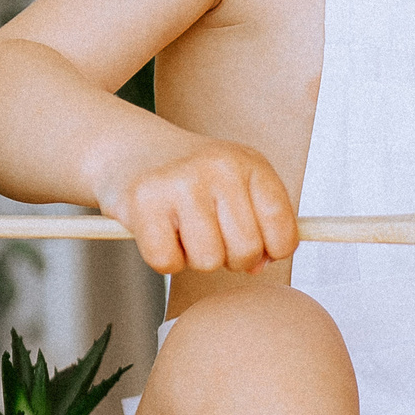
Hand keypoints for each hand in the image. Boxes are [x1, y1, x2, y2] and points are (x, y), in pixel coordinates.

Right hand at [97, 136, 297, 274]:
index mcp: (251, 163)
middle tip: (210, 236)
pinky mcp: (144, 201)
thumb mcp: (237, 185)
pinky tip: (160, 231)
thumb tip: (259, 265)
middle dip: (229, 257)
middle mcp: (220, 167)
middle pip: (247, 251)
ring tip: (183, 230)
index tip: (254, 243)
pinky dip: (163, 258)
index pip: (283, 231)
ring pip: (208, 261)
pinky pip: (167, 262)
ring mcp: (181, 183)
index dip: (271, 251)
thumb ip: (260, 224)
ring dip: (194, 258)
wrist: (132, 149)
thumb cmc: (191, 177)